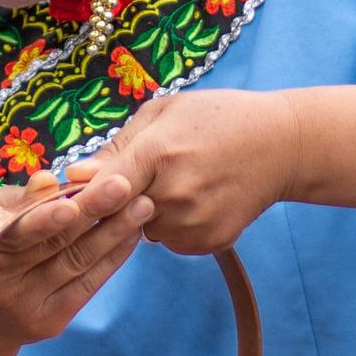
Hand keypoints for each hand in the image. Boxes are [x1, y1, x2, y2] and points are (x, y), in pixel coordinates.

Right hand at [0, 168, 153, 355]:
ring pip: (78, 263)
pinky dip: (112, 257)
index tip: (73, 201)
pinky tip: (132, 233)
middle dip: (92, 212)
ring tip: (143, 205)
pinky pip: (88, 285)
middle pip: (55, 244)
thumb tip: (50, 179)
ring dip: (114, 232)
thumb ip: (19, 200)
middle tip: (125, 184)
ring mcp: (29, 305)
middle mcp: (4, 281)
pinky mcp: (51, 322)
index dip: (44, 219)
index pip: (17, 232)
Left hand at [64, 90, 300, 254]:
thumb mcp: (164, 112)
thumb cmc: (217, 118)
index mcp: (157, 153)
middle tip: (148, 175)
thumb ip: (118, 146)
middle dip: (121, 199)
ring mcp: (193, 222)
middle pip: (118, 213)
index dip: (86, 193)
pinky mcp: (209, 242)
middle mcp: (173, 194)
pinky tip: (196, 200)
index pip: (101, 188)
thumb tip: (75, 176)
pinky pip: (170, 242)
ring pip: (143, 231)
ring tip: (180, 183)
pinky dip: (174, 227)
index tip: (79, 193)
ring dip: (148, 214)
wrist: (280, 144)